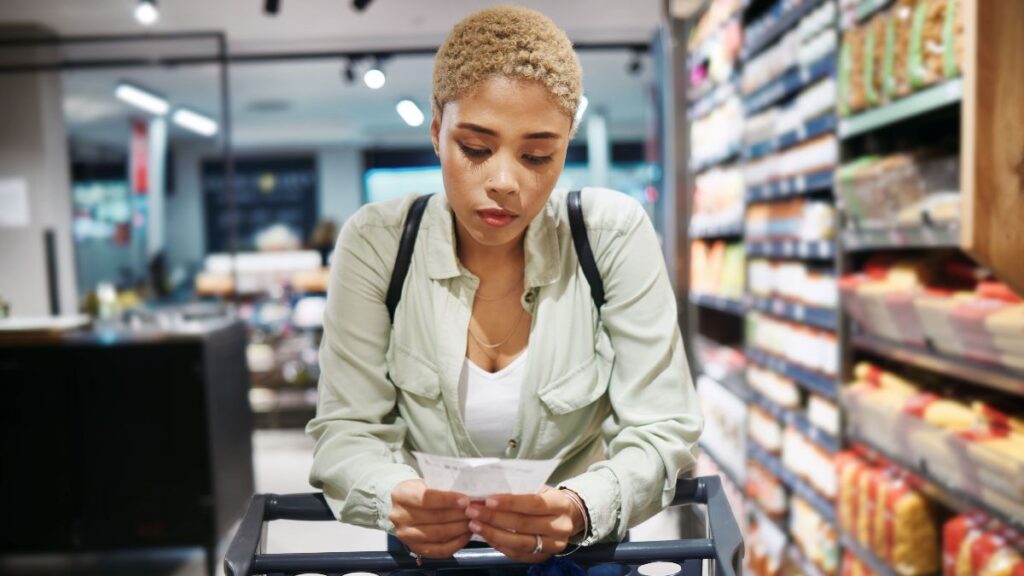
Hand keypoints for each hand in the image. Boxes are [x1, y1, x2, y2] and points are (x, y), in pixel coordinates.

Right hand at [390, 479, 472, 558]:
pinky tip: (466, 535)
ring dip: (460, 528)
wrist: (404, 504)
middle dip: (458, 515)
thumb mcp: (425, 481)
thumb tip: (469, 496)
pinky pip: (439, 550)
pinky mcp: (415, 548)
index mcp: (401, 496)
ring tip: (474, 521)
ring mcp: (406, 535)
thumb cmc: (420, 489)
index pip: (426, 499)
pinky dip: (456, 543)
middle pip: (434, 518)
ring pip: (438, 534)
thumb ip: (442, 488)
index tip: (466, 500)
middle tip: (475, 511)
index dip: (448, 500)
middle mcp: (400, 517)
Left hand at [465, 487, 583, 562]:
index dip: (510, 502)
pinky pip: (517, 554)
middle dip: (495, 518)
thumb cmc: (546, 498)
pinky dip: (499, 545)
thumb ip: (520, 491)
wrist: (567, 517)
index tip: (487, 500)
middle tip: (472, 511)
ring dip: (493, 534)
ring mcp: (553, 545)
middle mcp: (560, 527)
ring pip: (519, 542)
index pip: (534, 503)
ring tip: (474, 524)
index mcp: (560, 505)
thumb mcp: (540, 488)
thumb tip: (488, 492)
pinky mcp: (543, 557)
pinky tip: (486, 536)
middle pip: (524, 525)